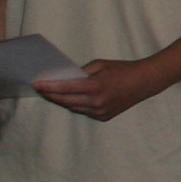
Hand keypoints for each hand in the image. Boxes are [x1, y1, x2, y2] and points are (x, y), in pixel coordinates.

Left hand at [30, 57, 161, 122]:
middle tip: (40, 89)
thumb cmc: (122, 69)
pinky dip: (76, 104)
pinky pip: (83, 111)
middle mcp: (96, 102)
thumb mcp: (100, 64)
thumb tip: (65, 79)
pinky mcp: (103, 117)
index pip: (65, 88)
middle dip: (51, 94)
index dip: (48, 87)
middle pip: (65, 100)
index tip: (36, 84)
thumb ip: (81, 72)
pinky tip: (73, 98)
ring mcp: (100, 111)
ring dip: (62, 100)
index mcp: (95, 86)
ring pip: (73, 107)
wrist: (144, 82)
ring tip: (53, 93)